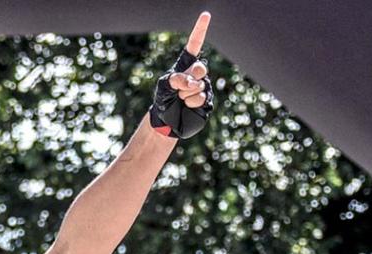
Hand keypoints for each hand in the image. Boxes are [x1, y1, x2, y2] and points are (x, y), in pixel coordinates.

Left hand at [149, 13, 213, 139]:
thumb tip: (190, 81)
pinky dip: (190, 103)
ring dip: (185, 95)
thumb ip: (175, 79)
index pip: (195, 44)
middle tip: (178, 89)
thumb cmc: (164, 100)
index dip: (200, 29)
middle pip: (200, 68)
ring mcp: (204, 86)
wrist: (167, 121)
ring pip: (198, 86)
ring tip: (179, 100)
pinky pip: (200, 98)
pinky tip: (186, 106)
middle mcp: (197, 73)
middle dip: (188, 79)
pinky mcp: (207, 100)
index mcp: (186, 64)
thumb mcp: (164, 86)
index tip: (206, 15)